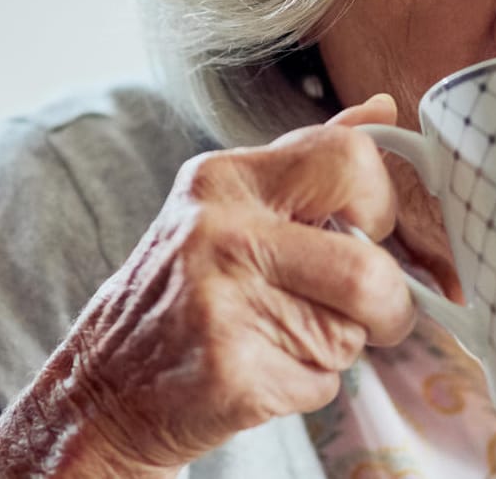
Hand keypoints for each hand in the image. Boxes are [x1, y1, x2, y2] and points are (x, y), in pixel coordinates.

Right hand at [39, 94, 415, 471]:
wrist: (105, 385)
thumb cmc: (185, 287)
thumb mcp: (231, 203)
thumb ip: (309, 157)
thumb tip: (383, 109)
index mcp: (227, 176)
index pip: (350, 158)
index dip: (380, 202)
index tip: (367, 230)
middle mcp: (221, 231)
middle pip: (366, 268)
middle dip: (390, 302)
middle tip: (373, 311)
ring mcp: (222, 303)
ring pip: (350, 332)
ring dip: (341, 345)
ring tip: (285, 334)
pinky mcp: (230, 371)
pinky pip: (321, 380)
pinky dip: (308, 384)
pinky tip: (263, 371)